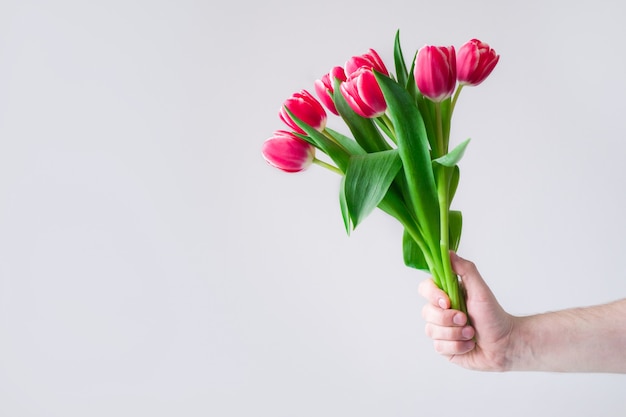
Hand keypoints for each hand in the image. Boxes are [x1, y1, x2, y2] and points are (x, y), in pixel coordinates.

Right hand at [418, 252, 515, 370]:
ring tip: (471, 334)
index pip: (425, 289)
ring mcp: (440, 330)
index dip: (433, 296)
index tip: (448, 301)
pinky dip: (458, 347)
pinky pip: (439, 347)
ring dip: (456, 334)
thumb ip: (465, 269)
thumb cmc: (494, 315)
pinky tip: (469, 344)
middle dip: (449, 319)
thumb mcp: (480, 290)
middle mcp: (439, 311)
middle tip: (466, 320)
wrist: (505, 344)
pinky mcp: (443, 347)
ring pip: (432, 331)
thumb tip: (449, 252)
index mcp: (446, 295)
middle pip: (427, 312)